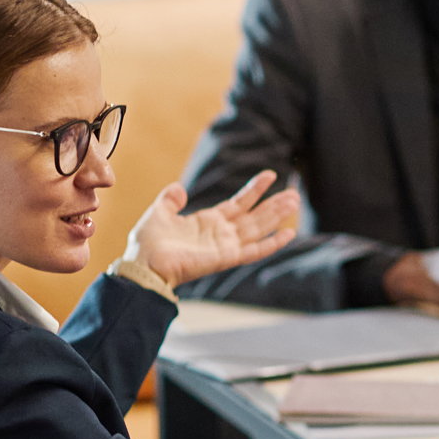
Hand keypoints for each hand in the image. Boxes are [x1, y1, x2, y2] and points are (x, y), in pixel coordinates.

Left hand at [123, 171, 300, 285]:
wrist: (144, 263)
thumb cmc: (148, 243)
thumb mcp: (158, 212)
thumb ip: (170, 200)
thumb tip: (178, 188)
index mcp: (208, 222)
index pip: (239, 203)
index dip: (255, 190)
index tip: (270, 175)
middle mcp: (221, 234)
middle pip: (255, 216)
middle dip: (274, 205)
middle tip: (294, 194)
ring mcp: (226, 246)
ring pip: (258, 228)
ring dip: (277, 216)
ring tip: (294, 202)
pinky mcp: (226, 258)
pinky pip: (254, 251)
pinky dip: (272, 243)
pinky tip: (288, 233)